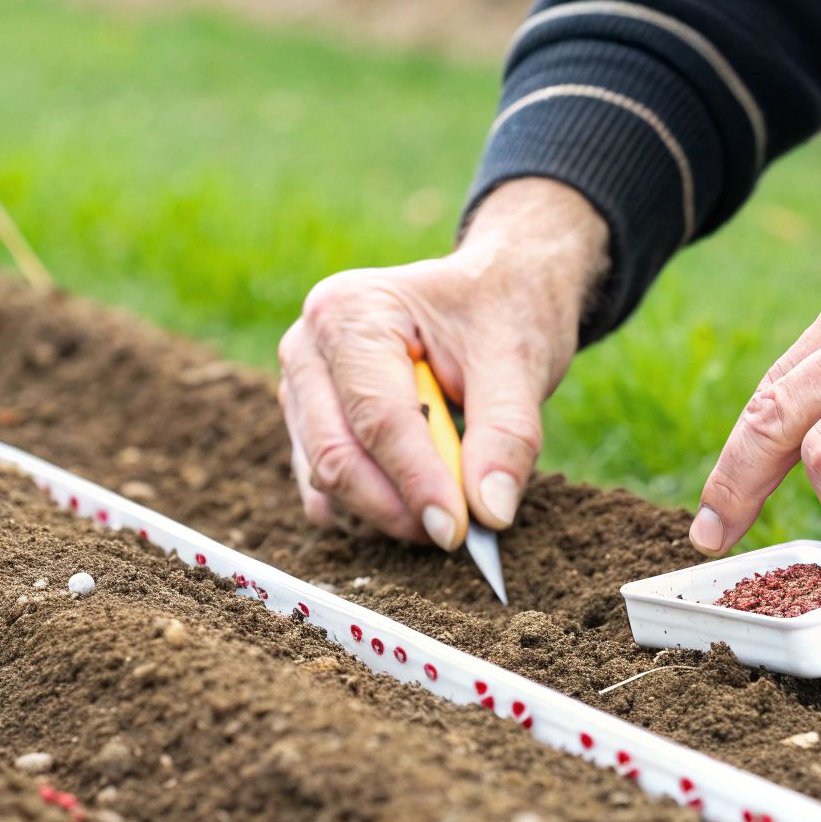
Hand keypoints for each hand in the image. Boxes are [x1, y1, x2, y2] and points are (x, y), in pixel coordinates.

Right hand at [279, 178, 607, 547]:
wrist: (495, 287)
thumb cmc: (503, 310)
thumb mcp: (520, 361)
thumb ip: (507, 435)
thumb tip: (490, 512)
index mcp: (352, 311)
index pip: (377, 416)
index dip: (417, 481)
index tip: (458, 531)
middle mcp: (308, 347)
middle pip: (337, 453)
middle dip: (397, 506)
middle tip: (459, 534)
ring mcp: (301, 387)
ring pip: (325, 477)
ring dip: (386, 511)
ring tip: (450, 510)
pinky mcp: (308, 423)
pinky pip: (323, 486)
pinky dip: (370, 509)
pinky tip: (417, 506)